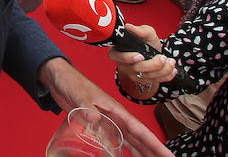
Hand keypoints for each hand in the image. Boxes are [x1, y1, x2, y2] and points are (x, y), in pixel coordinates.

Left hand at [39, 57, 174, 156]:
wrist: (59, 79)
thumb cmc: (71, 82)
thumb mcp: (78, 94)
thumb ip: (86, 106)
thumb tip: (94, 118)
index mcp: (116, 110)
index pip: (140, 131)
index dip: (155, 144)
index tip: (168, 156)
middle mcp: (116, 118)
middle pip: (140, 139)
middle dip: (154, 152)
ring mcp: (109, 122)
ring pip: (131, 141)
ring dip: (142, 153)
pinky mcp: (99, 125)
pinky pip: (116, 141)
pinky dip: (125, 150)